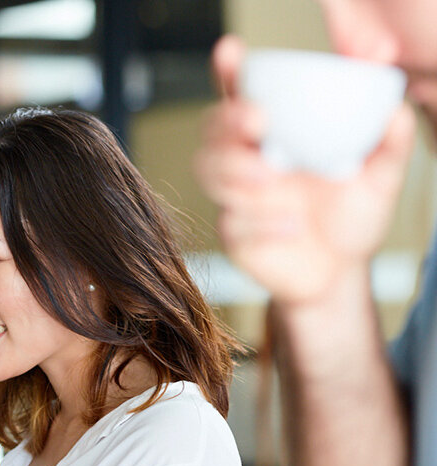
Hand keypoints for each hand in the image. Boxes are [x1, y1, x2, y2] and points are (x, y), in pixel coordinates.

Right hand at [194, 35, 415, 305]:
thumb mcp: (379, 175)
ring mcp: (234, 198)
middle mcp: (248, 162)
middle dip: (228, 121)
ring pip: (209, 172)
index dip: (228, 73)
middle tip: (259, 123)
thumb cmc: (349, 218)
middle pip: (211, 130)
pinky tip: (292, 226)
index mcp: (276, 137)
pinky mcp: (233, 234)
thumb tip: (393, 103)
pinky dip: (262, 222)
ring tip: (273, 181)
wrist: (339, 275)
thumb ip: (388, 139)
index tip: (230, 52)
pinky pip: (232, 221)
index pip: (240, 97)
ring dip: (237, 172)